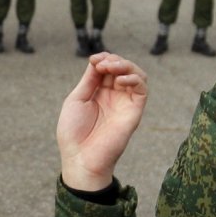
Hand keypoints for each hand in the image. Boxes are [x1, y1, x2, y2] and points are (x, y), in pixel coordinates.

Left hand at [56, 52, 147, 189]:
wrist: (81, 158)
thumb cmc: (73, 132)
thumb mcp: (76, 99)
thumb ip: (89, 80)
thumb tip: (97, 61)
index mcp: (99, 92)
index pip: (108, 68)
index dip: (104, 58)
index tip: (94, 59)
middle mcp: (114, 96)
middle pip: (122, 68)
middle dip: (113, 60)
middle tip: (102, 64)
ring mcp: (125, 103)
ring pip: (136, 75)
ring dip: (126, 66)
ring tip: (111, 68)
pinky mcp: (134, 112)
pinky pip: (142, 90)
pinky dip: (134, 79)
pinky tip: (120, 81)